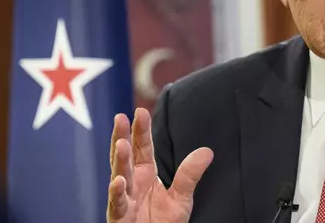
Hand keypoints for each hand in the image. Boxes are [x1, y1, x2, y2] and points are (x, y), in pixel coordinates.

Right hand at [107, 108, 213, 222]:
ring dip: (120, 160)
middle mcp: (131, 183)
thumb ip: (189, 175)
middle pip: (126, 156)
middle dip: (122, 136)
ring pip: (119, 176)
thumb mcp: (181, 197)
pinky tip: (119, 181)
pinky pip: (117, 204)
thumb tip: (207, 151)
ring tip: (121, 143)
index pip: (142, 148)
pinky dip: (117, 193)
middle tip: (120, 117)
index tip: (140, 111)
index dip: (140, 130)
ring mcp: (123, 199)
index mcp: (145, 174)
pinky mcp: (119, 217)